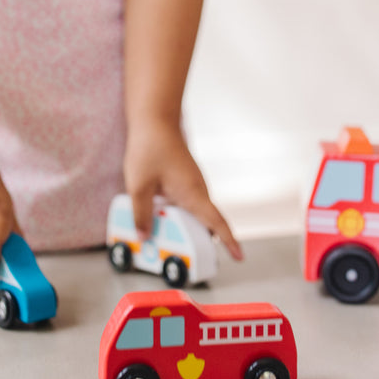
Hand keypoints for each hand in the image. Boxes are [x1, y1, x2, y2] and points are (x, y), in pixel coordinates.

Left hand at [124, 120, 243, 260]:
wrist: (155, 119)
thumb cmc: (150, 148)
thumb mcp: (139, 185)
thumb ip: (141, 213)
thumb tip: (144, 236)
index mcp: (193, 193)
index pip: (217, 222)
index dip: (230, 241)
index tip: (240, 257)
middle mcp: (198, 189)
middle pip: (206, 222)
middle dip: (198, 242)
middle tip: (186, 260)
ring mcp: (192, 183)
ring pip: (194, 212)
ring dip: (185, 228)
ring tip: (166, 241)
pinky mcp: (184, 179)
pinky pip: (186, 202)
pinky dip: (177, 214)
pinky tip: (158, 217)